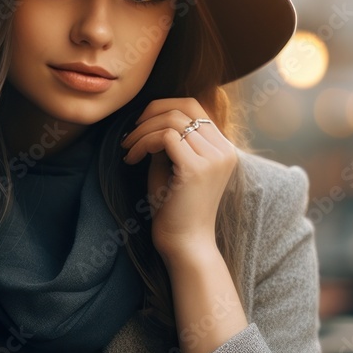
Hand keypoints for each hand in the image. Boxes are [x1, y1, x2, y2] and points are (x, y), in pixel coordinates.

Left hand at [120, 97, 237, 260]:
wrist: (184, 245)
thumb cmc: (174, 211)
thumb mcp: (171, 167)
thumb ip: (167, 142)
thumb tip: (150, 118)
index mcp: (223, 149)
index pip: (195, 107)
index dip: (163, 107)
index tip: (140, 126)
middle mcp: (224, 151)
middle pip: (185, 107)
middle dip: (150, 114)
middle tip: (129, 136)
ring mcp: (213, 159)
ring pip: (173, 120)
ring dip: (142, 131)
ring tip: (128, 150)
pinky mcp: (196, 169)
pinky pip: (165, 136)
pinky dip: (143, 143)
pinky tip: (131, 159)